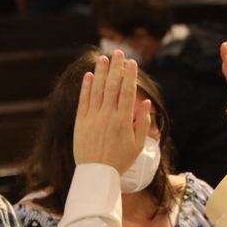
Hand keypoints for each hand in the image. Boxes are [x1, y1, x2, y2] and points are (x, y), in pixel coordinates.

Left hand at [73, 50, 151, 172]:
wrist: (96, 173)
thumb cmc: (119, 160)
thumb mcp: (137, 145)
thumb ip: (142, 123)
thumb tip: (145, 103)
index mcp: (123, 120)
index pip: (127, 91)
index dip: (129, 75)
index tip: (131, 63)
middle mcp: (108, 115)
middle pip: (112, 85)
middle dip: (116, 67)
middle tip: (118, 53)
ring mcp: (93, 117)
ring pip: (97, 89)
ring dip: (100, 72)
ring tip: (103, 58)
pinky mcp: (81, 122)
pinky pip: (83, 100)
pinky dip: (86, 87)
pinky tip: (88, 75)